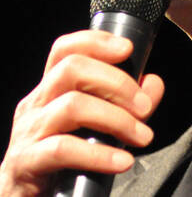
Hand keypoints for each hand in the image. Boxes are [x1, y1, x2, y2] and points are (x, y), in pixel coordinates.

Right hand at [0, 30, 164, 195]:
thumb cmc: (66, 159)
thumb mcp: (102, 124)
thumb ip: (129, 102)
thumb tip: (153, 83)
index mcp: (52, 87)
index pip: (65, 48)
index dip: (96, 41)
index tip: (128, 48)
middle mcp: (36, 102)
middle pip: (71, 68)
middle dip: (117, 83)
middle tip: (145, 107)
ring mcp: (28, 131)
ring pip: (72, 105)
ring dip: (116, 119)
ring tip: (142, 136)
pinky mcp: (25, 162)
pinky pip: (62, 149)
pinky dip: (98, 154)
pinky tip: (122, 161)